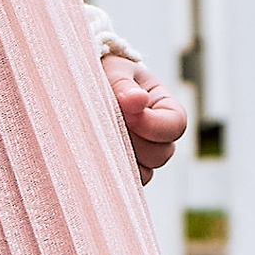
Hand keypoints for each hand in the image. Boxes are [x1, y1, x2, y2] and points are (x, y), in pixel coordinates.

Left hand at [101, 56, 186, 185]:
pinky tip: (91, 151)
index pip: (175, 125)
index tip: (126, 111)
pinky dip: (109, 171)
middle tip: (105, 123)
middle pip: (160, 154)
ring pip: (143, 173)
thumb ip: (123, 84)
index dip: (153, 124)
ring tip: (95, 136)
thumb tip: (138, 100)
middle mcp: (157, 136)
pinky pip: (122, 182)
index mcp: (163, 107)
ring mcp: (140, 156)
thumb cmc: (103, 74)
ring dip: (120, 157)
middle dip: (133, 141)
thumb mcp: (114, 71)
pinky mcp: (121, 170)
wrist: (80, 87)